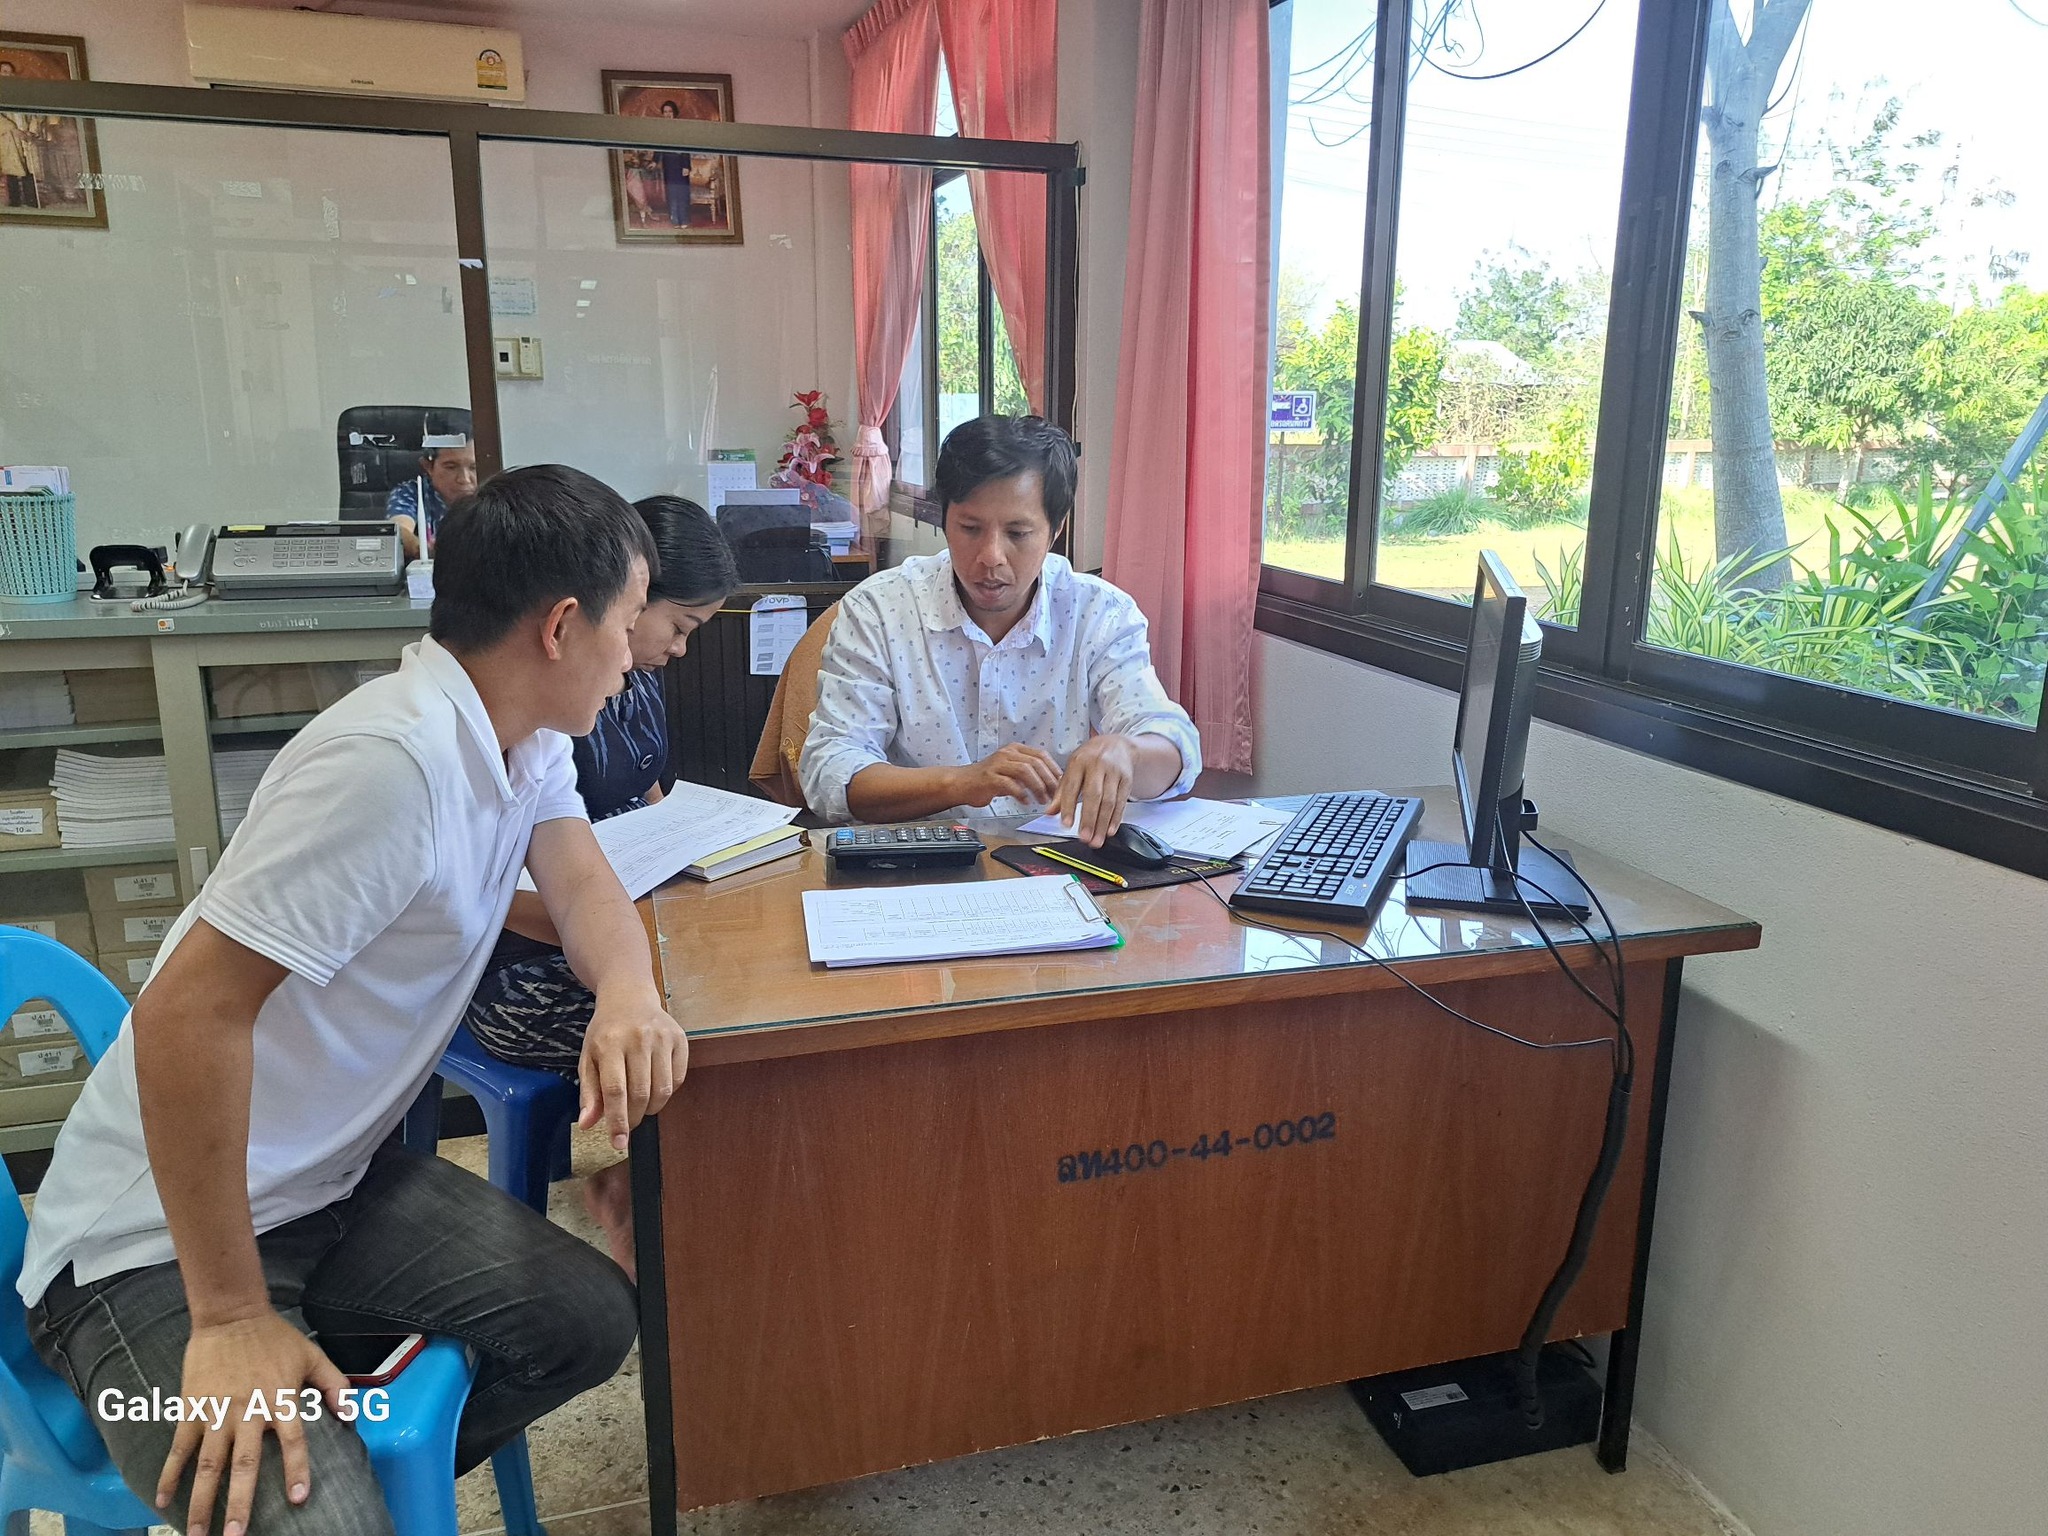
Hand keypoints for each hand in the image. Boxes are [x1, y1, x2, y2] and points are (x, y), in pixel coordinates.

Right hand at [158, 1312, 348, 1535]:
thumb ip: (335, 1385)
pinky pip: (179, 1448)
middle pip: (244, 1464)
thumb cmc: (275, 1338)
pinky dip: (170, 1474)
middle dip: (240, 1503)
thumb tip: (354, 1414)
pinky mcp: (191, 1409)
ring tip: (197, 1533)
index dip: (296, 1470)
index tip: (297, 1500)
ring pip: (208, 1465)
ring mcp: (216, 1413)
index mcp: (280, 1399)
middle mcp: (248, 1411)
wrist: (230, 1316)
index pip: (293, 1441)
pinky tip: (162, 1500)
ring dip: (202, 1501)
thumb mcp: (313, 1355)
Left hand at [578, 986, 688, 1152]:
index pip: (615, 1091)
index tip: (619, 1144)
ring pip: (662, 1090)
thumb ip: (589, 1092)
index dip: (618, 1121)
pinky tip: (655, 1087)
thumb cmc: (605, 1031)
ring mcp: (662, 1038)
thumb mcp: (588, 1058)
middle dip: (635, 1117)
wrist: (629, 996)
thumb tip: (588, 1124)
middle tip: (629, 1124)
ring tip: (641, 1106)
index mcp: (610, 1044)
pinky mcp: (680, 1039)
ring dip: (652, 1108)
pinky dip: (667, 1092)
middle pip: (641, 1093)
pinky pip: (678, 1079)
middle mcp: (638, 1039)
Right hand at [954, 743, 1061, 808]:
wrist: (962, 783)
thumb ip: (1029, 774)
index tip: (1061, 782)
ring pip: (1025, 771)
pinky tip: (1026, 802)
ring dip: (1037, 787)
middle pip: (1035, 762)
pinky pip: (1010, 784)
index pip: (1041, 755)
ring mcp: (998, 764)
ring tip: (1042, 800)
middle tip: (1055, 794)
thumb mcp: (1011, 772)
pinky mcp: (990, 777)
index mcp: (1015, 750)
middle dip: (1048, 780)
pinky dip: (1021, 794)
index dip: (1053, 769)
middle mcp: (1007, 753)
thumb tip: (1052, 784)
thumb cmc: (988, 780)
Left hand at [1052, 734, 1139, 847]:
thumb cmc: (1090, 758)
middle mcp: (1097, 765)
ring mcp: (1114, 772)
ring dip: (1102, 824)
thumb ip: (1061, 791)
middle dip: (1089, 819)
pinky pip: (1121, 802)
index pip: (1072, 786)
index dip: (1068, 806)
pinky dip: (1116, 819)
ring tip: (1096, 840)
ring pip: (1109, 801)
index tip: (1066, 824)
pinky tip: (1110, 831)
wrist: (1117, 744)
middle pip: (1094, 795)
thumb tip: (1050, 812)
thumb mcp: (1072, 769)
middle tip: (1084, 838)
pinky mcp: (1127, 780)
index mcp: (1079, 762)